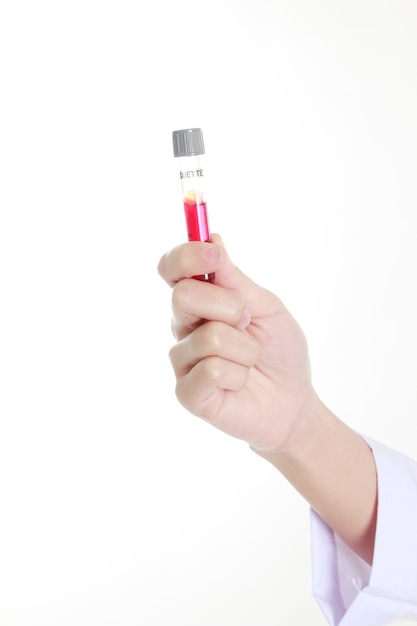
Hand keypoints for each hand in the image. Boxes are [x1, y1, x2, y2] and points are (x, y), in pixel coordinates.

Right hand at [158, 234, 318, 451]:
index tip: (212, 253)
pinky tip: (240, 383)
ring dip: (246, 348)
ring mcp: (182, 360)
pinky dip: (239, 375)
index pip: (172, 269)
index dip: (186, 255)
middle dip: (230, 306)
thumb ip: (235, 279)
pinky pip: (213, 371)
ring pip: (210, 336)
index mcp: (200, 301)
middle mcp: (184, 327)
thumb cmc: (279, 351)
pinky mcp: (187, 393)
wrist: (293, 401)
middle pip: (184, 296)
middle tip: (248, 323)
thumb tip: (211, 237)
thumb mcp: (266, 307)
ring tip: (249, 361)